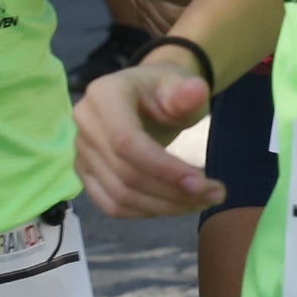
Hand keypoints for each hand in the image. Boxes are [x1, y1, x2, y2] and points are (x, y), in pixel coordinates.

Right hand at [74, 52, 225, 216]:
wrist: (148, 95)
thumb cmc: (166, 89)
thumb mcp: (182, 84)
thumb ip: (188, 91)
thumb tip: (196, 91)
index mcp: (104, 95)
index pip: (126, 142)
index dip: (162, 168)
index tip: (200, 183)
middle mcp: (85, 123)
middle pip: (125, 174)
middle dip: (173, 192)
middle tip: (215, 194)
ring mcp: (80, 151)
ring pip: (120, 196)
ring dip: (165, 206)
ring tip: (203, 200)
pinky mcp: (85, 173)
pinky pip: (111, 205)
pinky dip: (145, 212)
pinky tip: (175, 205)